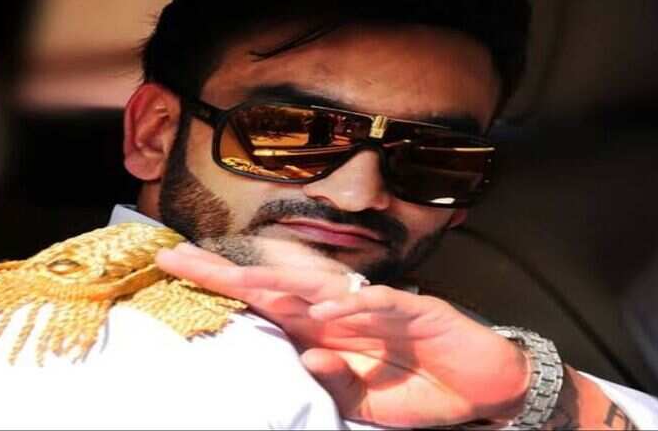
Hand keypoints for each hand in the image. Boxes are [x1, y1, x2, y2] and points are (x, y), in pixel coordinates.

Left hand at [156, 240, 529, 427]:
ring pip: (323, 287)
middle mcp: (343, 310)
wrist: (482, 386)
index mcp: (326, 329)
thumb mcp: (366, 401)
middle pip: (278, 285)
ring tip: (241, 278)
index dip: (222, 286)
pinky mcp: (418, 310)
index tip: (175, 271)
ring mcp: (379, 307)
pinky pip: (383, 305)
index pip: (264, 303)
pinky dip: (358, 307)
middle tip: (175, 255)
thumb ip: (334, 383)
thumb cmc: (420, 388)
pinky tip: (329, 308)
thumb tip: (306, 360)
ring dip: (283, 282)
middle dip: (228, 271)